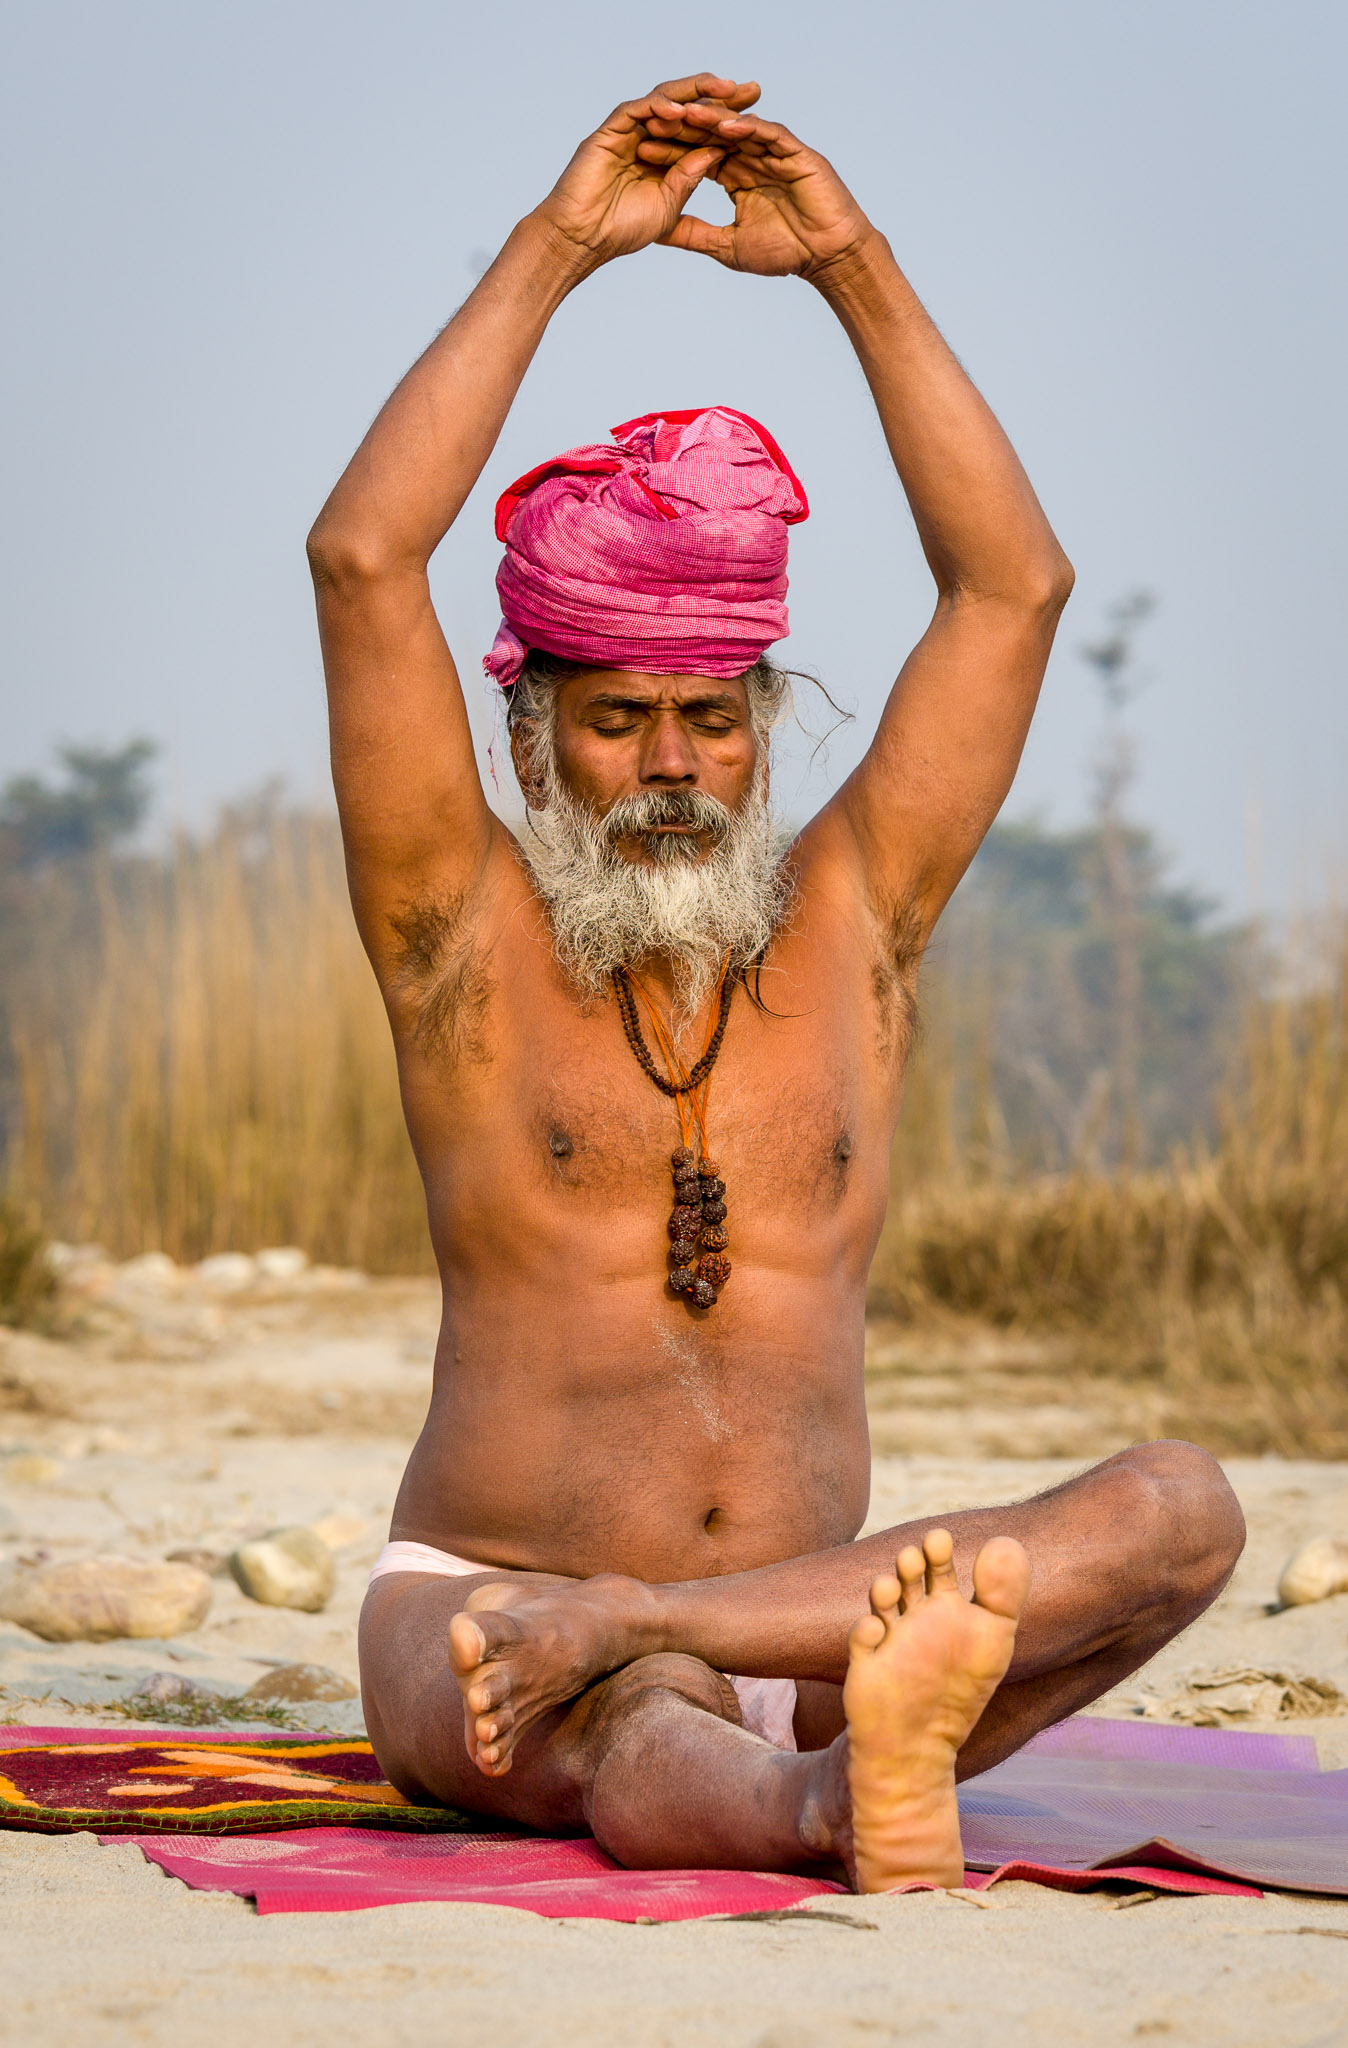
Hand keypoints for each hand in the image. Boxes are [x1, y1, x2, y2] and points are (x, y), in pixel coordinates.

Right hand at [532, 75, 760, 268]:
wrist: (581, 241)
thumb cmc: (620, 231)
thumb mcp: (667, 208)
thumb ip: (688, 179)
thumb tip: (715, 152)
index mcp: (663, 159)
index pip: (700, 133)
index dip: (728, 126)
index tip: (760, 120)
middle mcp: (647, 139)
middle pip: (688, 110)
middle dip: (720, 99)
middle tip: (752, 90)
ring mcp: (627, 133)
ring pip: (665, 101)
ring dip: (695, 93)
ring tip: (725, 89)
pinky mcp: (608, 131)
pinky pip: (637, 109)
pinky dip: (659, 106)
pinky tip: (683, 108)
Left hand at [642, 106, 873, 279]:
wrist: (828, 257)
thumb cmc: (786, 253)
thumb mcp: (726, 246)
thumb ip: (693, 234)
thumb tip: (657, 233)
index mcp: (737, 176)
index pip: (698, 157)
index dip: (671, 152)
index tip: (641, 149)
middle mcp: (753, 158)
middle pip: (712, 136)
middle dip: (684, 127)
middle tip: (654, 118)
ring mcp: (775, 151)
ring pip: (738, 128)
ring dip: (711, 119)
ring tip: (684, 112)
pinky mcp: (795, 152)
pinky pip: (768, 133)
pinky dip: (748, 128)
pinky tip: (725, 125)